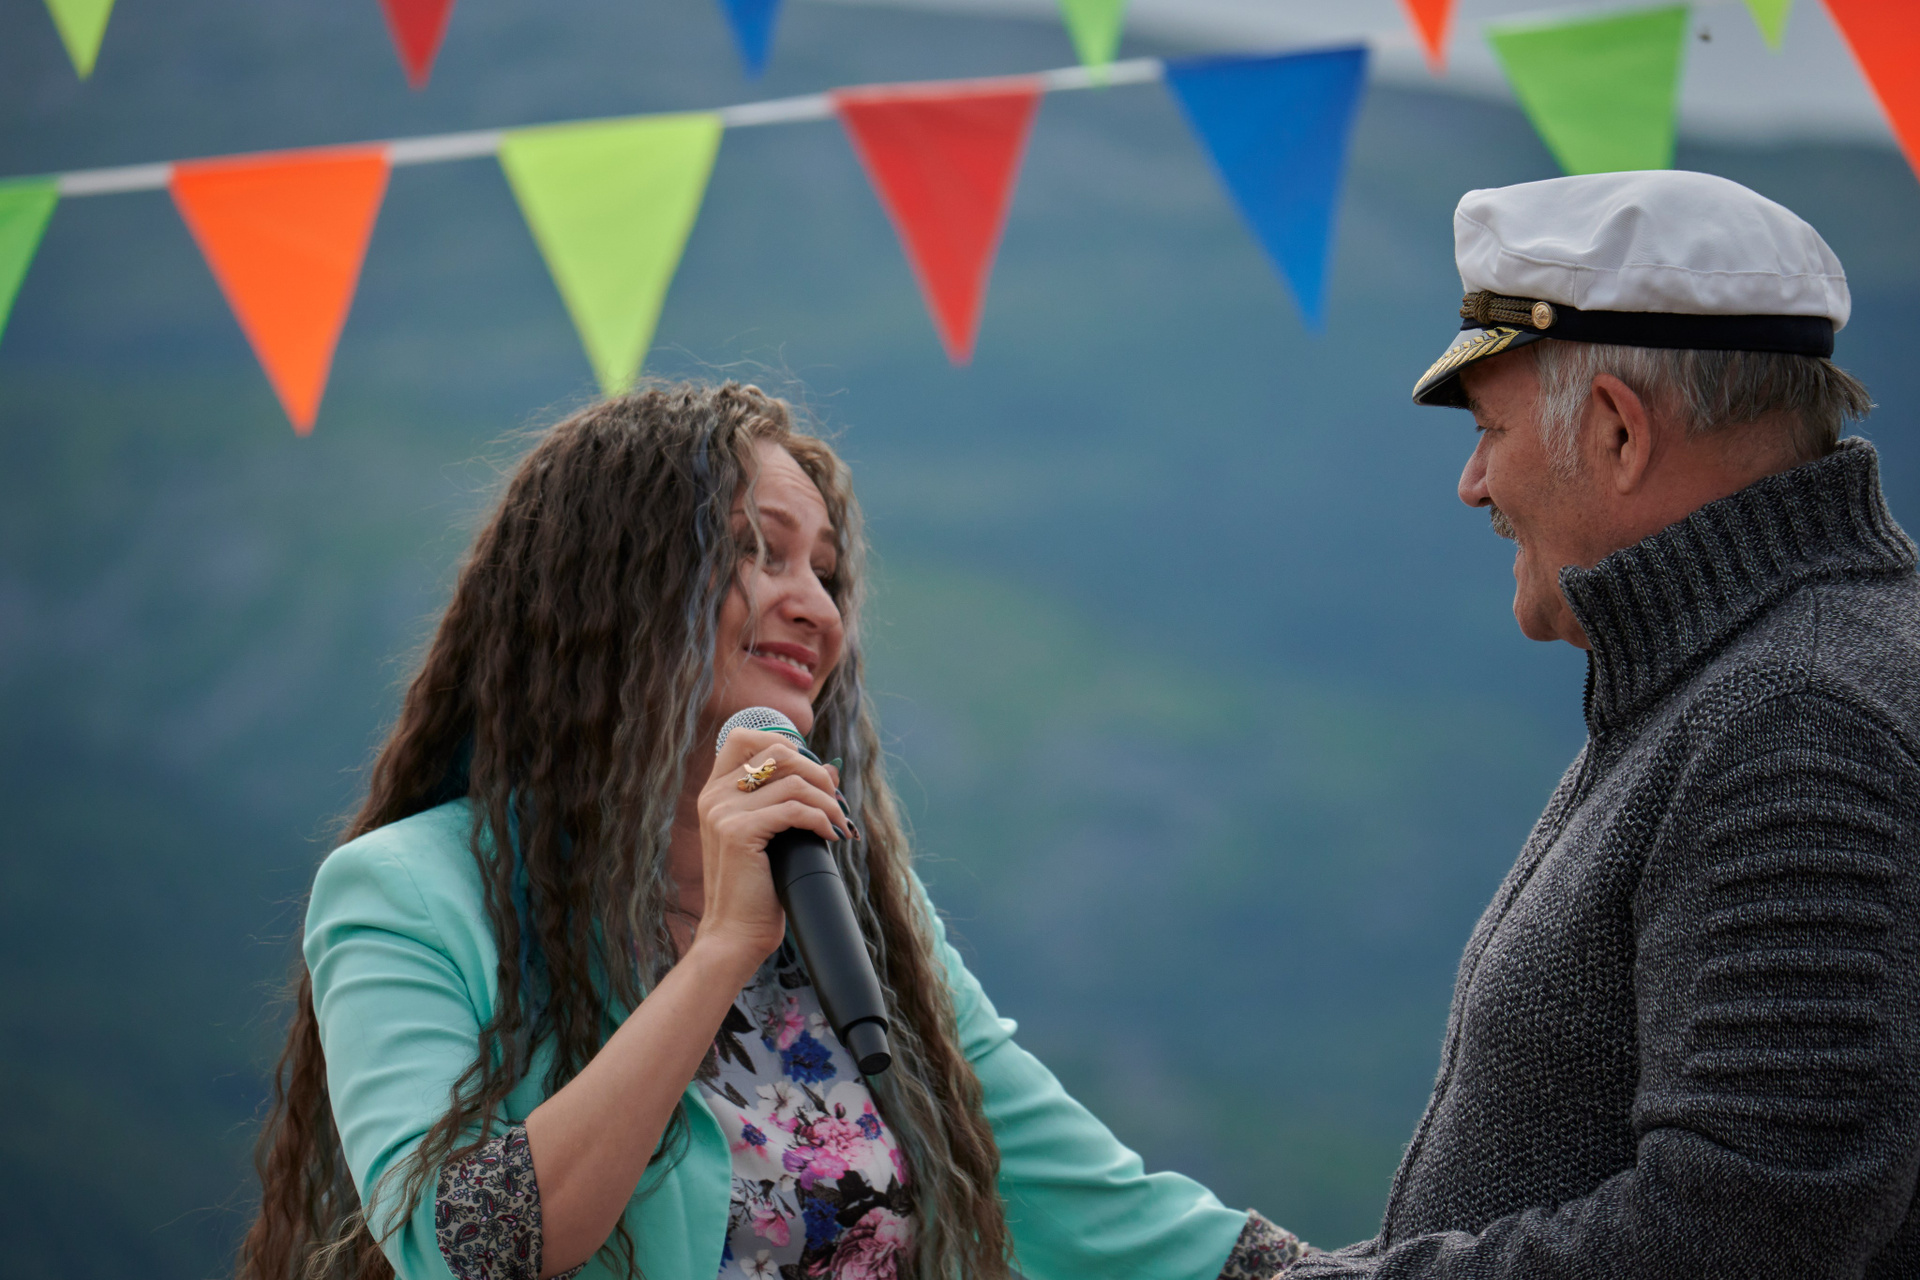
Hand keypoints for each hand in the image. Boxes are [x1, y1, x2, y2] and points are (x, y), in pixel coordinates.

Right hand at [693, 729, 844, 969]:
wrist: (735, 934)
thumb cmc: (756, 888)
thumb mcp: (773, 834)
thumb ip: (791, 799)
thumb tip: (832, 768)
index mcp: (714, 792)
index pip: (744, 737)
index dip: (785, 743)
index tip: (813, 772)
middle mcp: (713, 796)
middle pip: (776, 752)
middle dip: (816, 772)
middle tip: (836, 800)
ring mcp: (722, 812)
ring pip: (793, 781)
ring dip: (828, 800)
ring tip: (840, 823)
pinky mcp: (737, 832)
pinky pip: (794, 809)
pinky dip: (821, 819)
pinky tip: (831, 836)